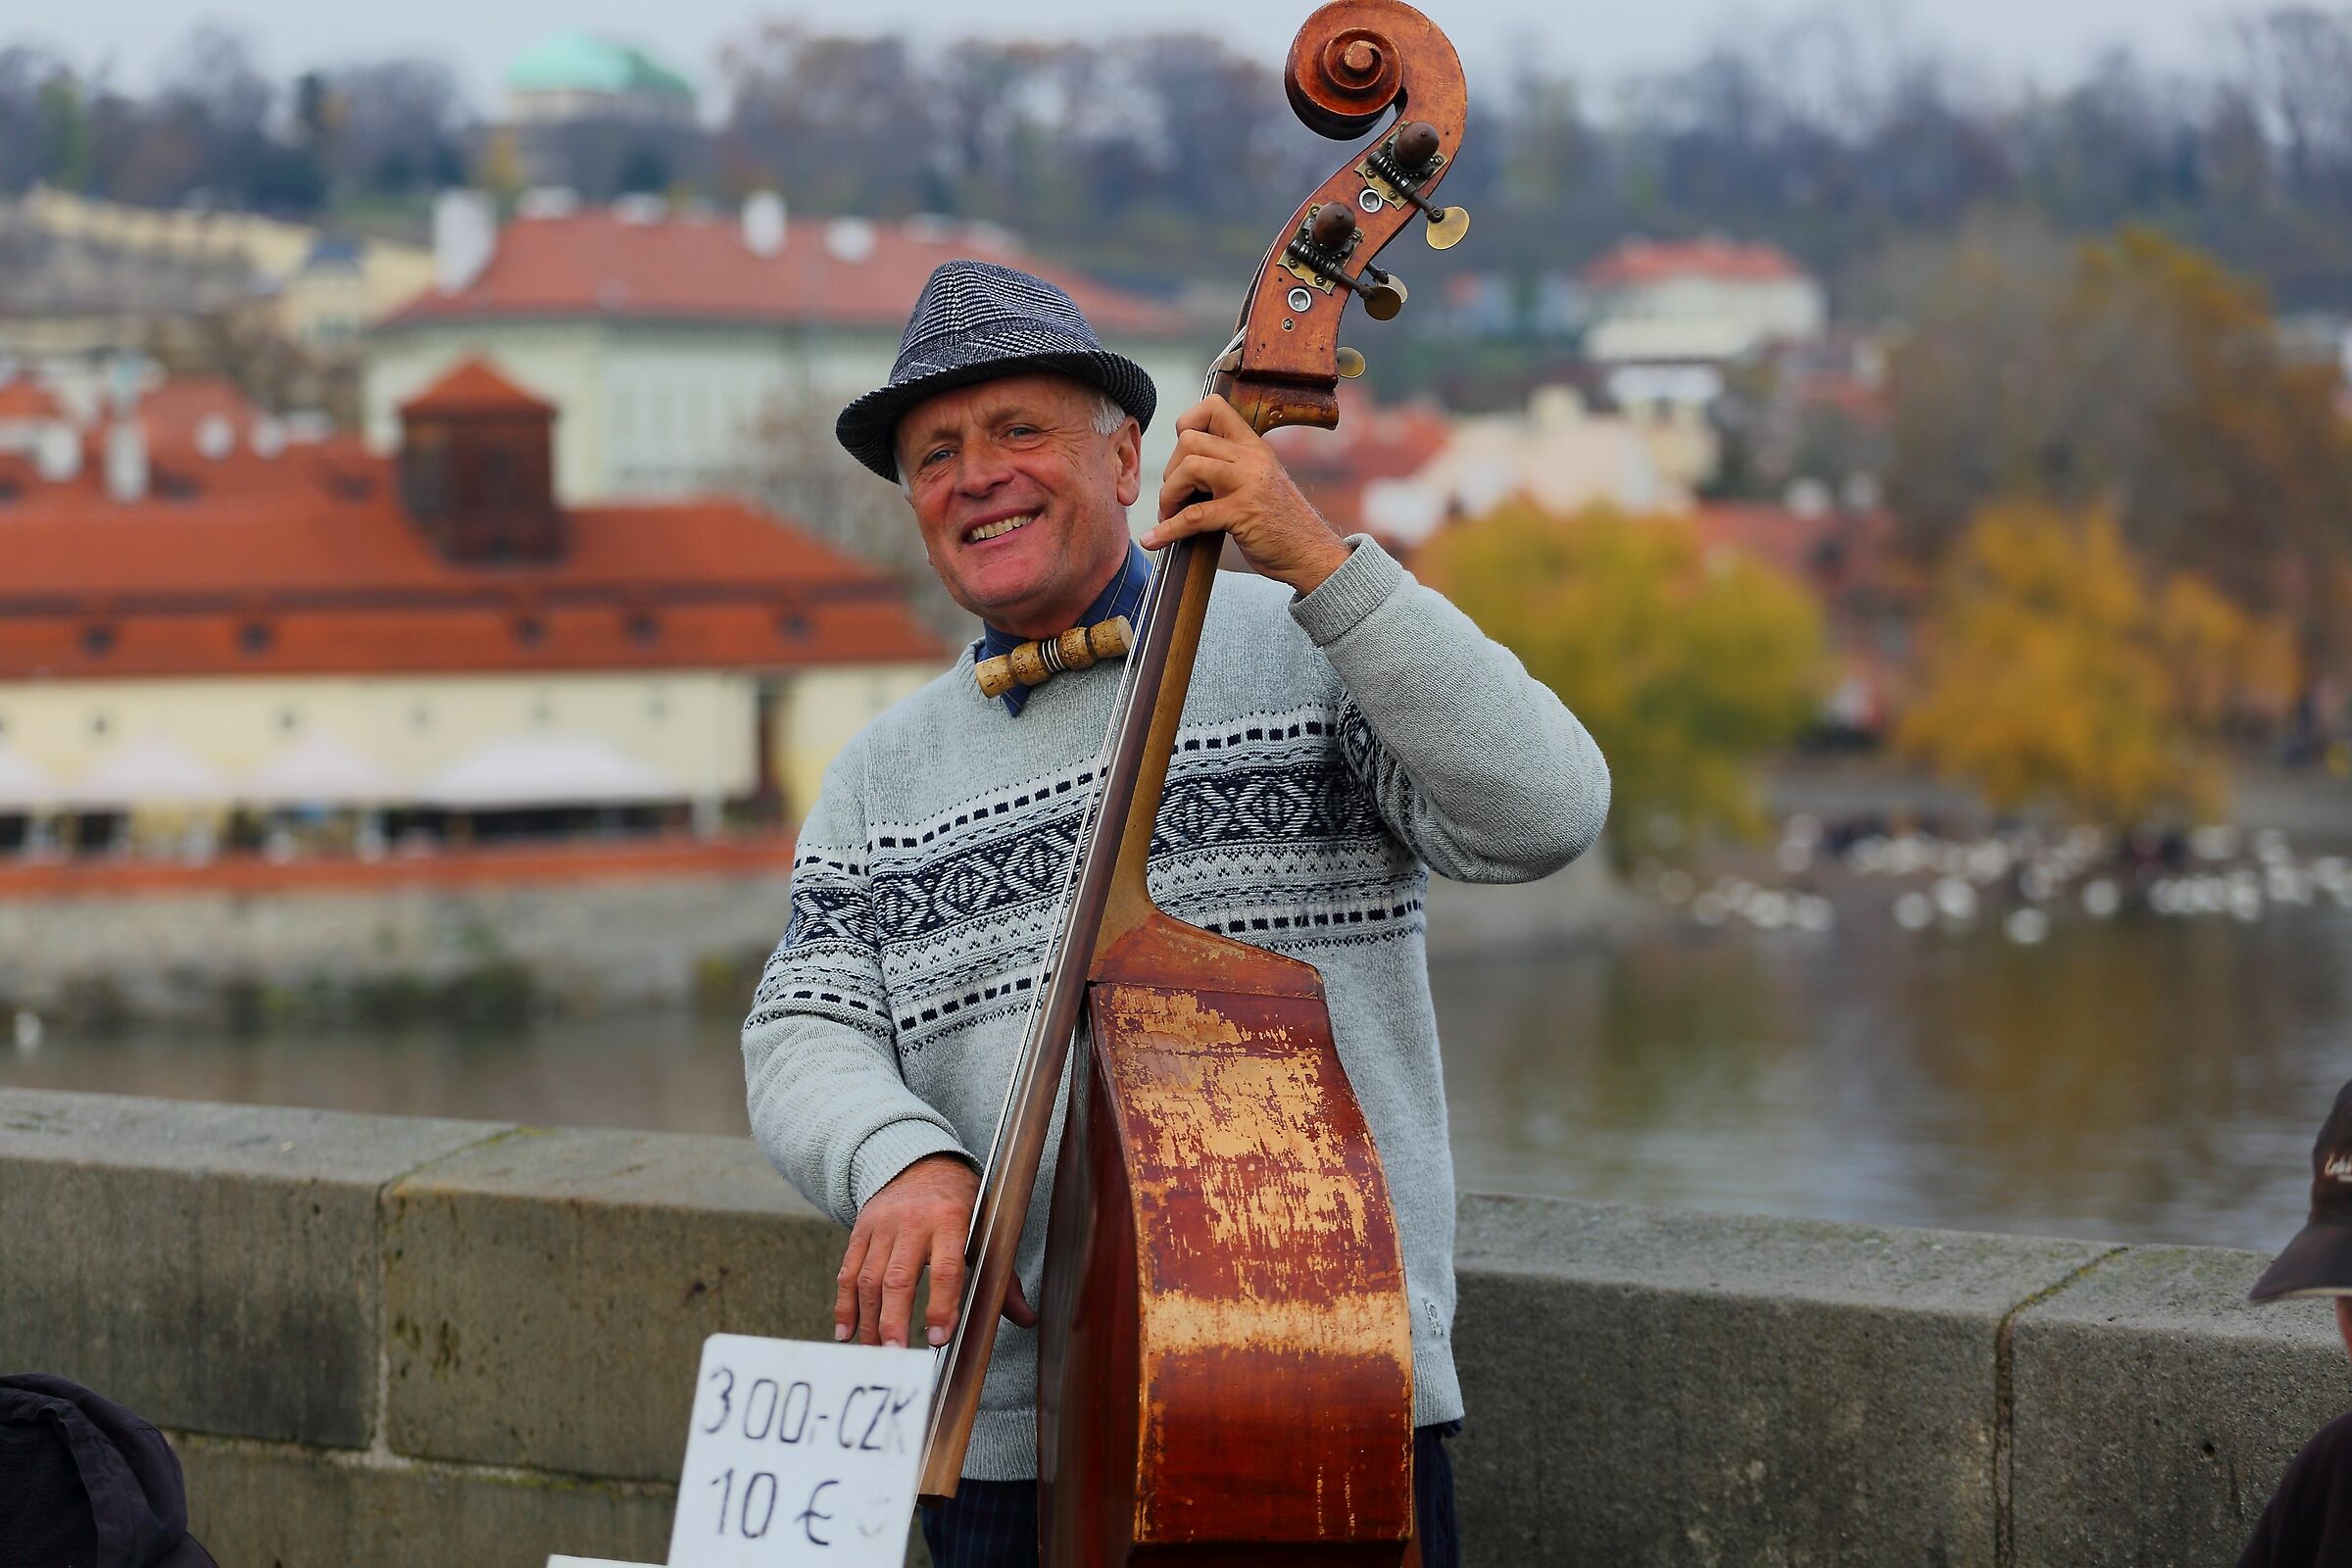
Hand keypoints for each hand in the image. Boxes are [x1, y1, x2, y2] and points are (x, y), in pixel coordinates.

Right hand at [835, 1153, 1035, 1348]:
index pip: (946, 1268)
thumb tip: (1026, 1317)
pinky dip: (845, 1305)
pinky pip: (848, 1271)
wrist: (920, 1164)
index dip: (942, 1305)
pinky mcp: (861, 1230)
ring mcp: (882, 1226)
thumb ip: (1002, 1277)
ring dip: (870, 1321)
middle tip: (897, 1354)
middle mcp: (912, 1221)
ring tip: (876, 1352)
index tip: (939, 1338)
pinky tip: (847, 1332)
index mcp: (950, 1219)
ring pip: (868, 1279)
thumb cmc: (960, 1203)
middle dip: (894, 1321)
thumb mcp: (986, 1230)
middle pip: (898, 1278)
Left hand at [1145, 395, 1352, 594]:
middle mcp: (1251, 458)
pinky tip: (1154, 540)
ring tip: (1170, 514)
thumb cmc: (1281, 523)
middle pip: (1190, 441)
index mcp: (1253, 446)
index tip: (1182, 455)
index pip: (1213, 408)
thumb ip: (1231, 467)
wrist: (1311, 553)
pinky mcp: (1242, 513)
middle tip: (1175, 497)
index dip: (1187, 424)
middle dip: (1171, 471)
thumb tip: (1186, 467)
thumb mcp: (1260, 481)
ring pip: (1189, 467)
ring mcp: (1247, 483)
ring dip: (1169, 494)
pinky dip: (1168, 530)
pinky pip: (1193, 516)